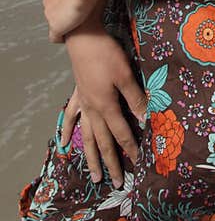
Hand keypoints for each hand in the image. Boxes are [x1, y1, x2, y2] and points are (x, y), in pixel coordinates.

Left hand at [43, 0, 98, 41]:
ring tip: (82, 25)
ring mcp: (50, 11)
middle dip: (66, 9)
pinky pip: (55, 36)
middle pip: (54, 5)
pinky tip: (72, 37)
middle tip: (84, 12)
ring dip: (66, 22)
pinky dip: (62, 37)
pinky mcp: (56, 25)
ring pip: (55, 19)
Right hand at [63, 24, 147, 188]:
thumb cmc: (107, 54)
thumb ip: (135, 98)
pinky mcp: (78, 94)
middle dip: (111, 162)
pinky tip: (64, 145)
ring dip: (91, 157)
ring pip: (87, 136)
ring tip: (94, 175)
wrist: (84, 38)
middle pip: (103, 142)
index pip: (122, 133)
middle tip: (115, 183)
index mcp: (106, 106)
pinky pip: (71, 117)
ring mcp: (83, 104)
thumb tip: (145, 118)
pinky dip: (68, 131)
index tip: (137, 163)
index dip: (130, 148)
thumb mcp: (126, 75)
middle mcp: (93, 110)